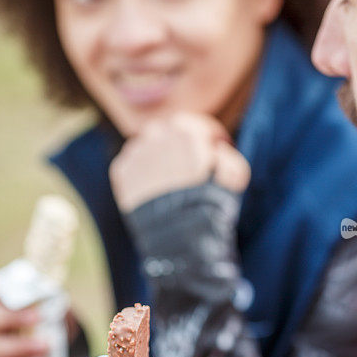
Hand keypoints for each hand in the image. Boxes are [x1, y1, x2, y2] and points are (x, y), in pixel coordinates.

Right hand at [0, 281, 48, 356]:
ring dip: (20, 347)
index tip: (26, 292)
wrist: (52, 347)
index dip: (3, 289)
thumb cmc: (47, 319)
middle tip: (39, 318)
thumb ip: (51, 301)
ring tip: (45, 347)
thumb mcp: (52, 306)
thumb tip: (56, 301)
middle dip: (13, 318)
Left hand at [109, 112, 250, 211]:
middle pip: (169, 133)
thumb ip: (226, 153)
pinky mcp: (121, 171)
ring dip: (158, 159)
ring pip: (147, 148)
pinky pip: (131, 167)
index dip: (209, 140)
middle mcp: (157, 132)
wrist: (180, 229)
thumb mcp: (235, 173)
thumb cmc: (211, 200)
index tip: (214, 151)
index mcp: (186, 128)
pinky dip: (141, 176)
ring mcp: (136, 151)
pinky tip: (153, 192)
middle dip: (179, 147)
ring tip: (168, 184)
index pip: (199, 127)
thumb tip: (216, 149)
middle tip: (187, 169)